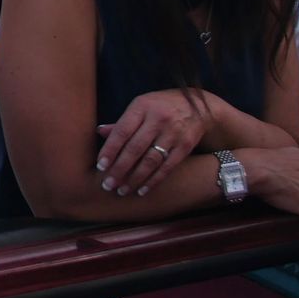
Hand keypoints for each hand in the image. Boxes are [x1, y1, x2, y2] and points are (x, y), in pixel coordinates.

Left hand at [95, 90, 209, 196]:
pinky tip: (142, 190)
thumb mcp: (141, 106)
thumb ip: (122, 122)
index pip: (122, 131)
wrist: (199, 106)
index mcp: (142, 106)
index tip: (101, 166)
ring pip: (151, 160)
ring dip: (135, 178)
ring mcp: (174, 132)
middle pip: (135, 148)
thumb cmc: (161, 106)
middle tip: (108, 184)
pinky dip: (154, 180)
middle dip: (120, 169)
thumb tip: (99, 132)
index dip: (110, 150)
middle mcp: (158, 119)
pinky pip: (167, 167)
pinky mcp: (185, 145)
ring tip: (122, 191)